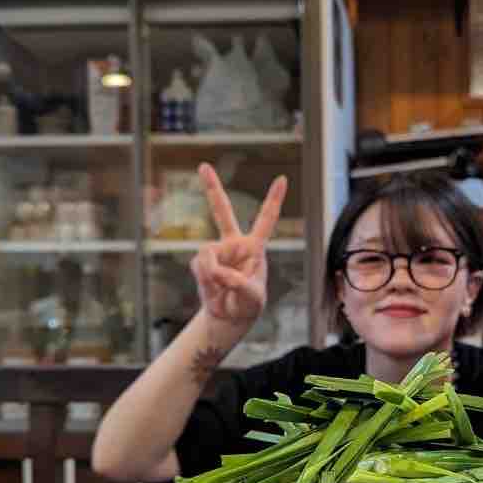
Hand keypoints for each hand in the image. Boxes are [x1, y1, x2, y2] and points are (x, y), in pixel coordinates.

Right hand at [191, 163, 287, 331]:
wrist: (229, 316)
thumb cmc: (248, 305)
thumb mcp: (252, 297)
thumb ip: (240, 284)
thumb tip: (221, 273)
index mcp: (255, 248)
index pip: (265, 220)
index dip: (273, 200)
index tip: (282, 179)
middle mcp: (234, 245)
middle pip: (222, 211)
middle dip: (211, 188)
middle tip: (203, 166)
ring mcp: (216, 252)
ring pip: (208, 255)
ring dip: (214, 275)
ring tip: (223, 287)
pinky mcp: (201, 262)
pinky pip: (200, 267)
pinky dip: (206, 279)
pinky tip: (213, 288)